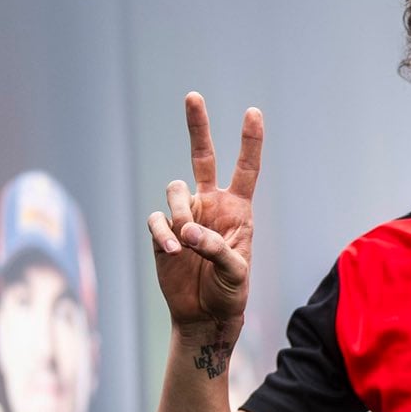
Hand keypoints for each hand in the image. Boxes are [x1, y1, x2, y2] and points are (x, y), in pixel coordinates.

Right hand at [147, 94, 262, 343]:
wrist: (204, 315)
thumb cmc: (230, 293)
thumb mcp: (235, 273)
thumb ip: (216, 248)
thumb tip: (188, 229)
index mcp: (237, 210)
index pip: (245, 170)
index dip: (249, 142)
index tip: (253, 112)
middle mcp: (211, 206)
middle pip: (202, 157)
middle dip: (197, 126)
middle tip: (192, 96)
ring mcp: (185, 216)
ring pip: (175, 189)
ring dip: (179, 211)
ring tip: (186, 242)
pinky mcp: (164, 232)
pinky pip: (157, 219)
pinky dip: (164, 233)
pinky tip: (174, 251)